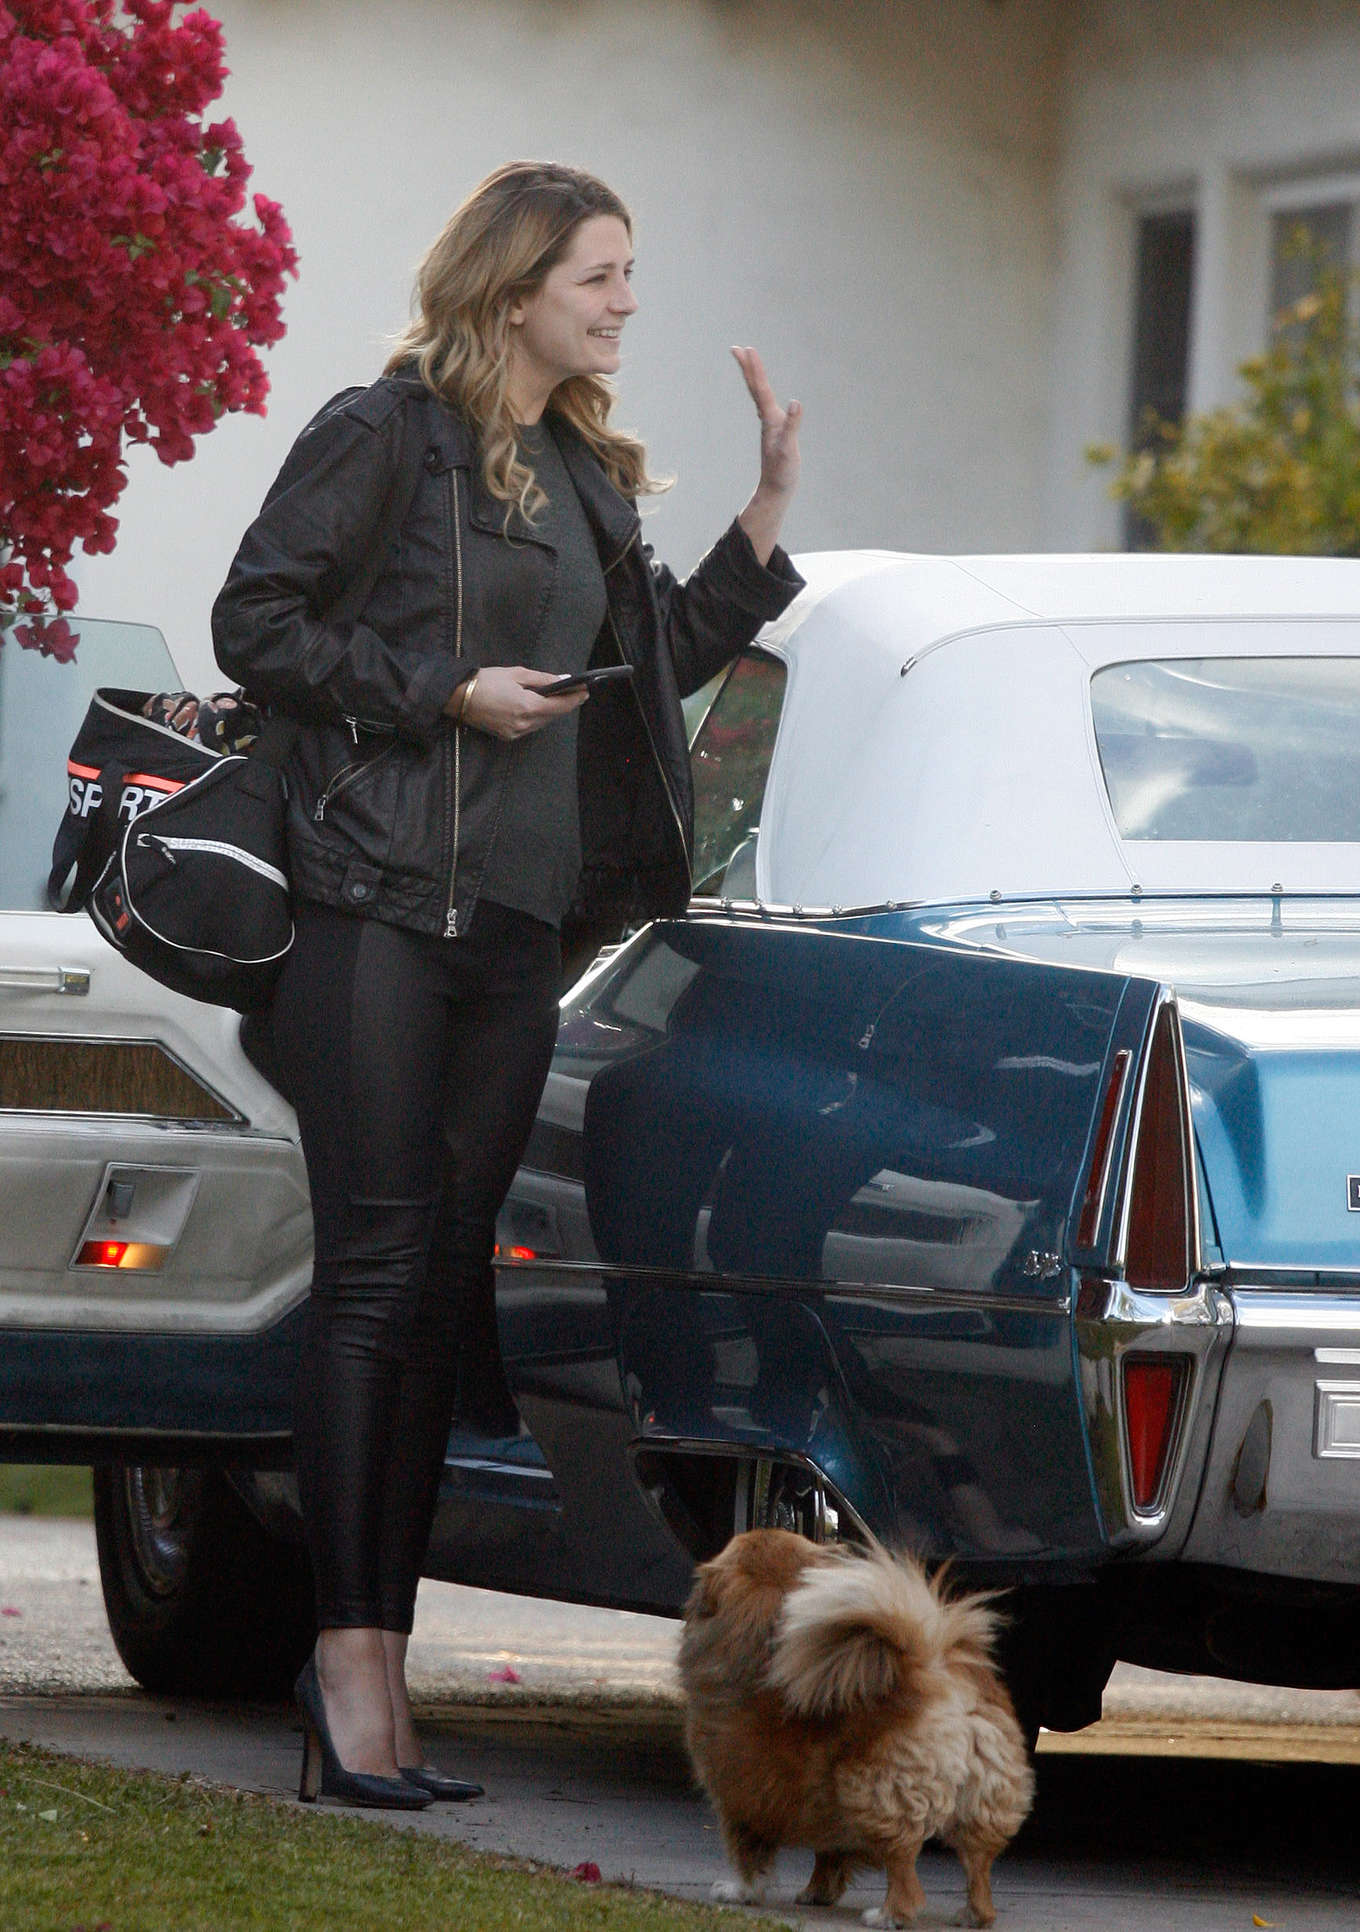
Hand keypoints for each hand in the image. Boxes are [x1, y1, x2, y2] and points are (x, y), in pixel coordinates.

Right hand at [447, 666, 587, 740]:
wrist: (457, 696)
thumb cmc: (486, 680)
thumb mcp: (517, 674)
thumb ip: (543, 679)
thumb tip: (564, 680)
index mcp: (528, 707)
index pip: (559, 706)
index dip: (574, 698)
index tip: (585, 690)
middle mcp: (524, 724)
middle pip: (552, 716)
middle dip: (564, 704)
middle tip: (576, 692)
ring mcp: (516, 733)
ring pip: (542, 723)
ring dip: (551, 711)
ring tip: (559, 698)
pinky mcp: (508, 736)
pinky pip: (530, 727)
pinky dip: (537, 717)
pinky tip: (539, 707)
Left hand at [731, 346, 800, 564]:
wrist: (775, 490)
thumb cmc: (782, 472)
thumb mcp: (789, 449)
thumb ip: (792, 425)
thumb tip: (794, 404)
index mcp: (770, 419)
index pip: (760, 388)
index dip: (755, 368)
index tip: (747, 349)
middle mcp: (767, 418)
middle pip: (754, 388)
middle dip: (747, 367)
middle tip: (737, 348)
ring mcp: (769, 425)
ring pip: (759, 395)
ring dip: (753, 377)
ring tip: (748, 362)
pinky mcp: (774, 431)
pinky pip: (766, 405)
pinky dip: (763, 392)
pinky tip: (764, 391)